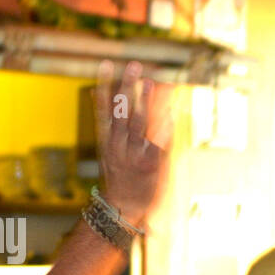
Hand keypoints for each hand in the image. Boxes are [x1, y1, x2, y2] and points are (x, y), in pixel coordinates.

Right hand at [94, 60, 171, 225]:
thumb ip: (112, 125)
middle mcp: (118, 146)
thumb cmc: (119, 178)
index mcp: (106, 141)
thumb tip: (106, 99)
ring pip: (138, 124)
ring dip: (145, 102)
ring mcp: (134, 155)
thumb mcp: (109, 152)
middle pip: (122, 112)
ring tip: (150, 81)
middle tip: (133, 65)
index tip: (105, 65)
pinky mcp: (151, 164)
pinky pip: (158, 142)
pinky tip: (171, 110)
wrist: (121, 210)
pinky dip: (164, 126)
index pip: (103, 109)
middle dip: (127, 87)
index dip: (104, 86)